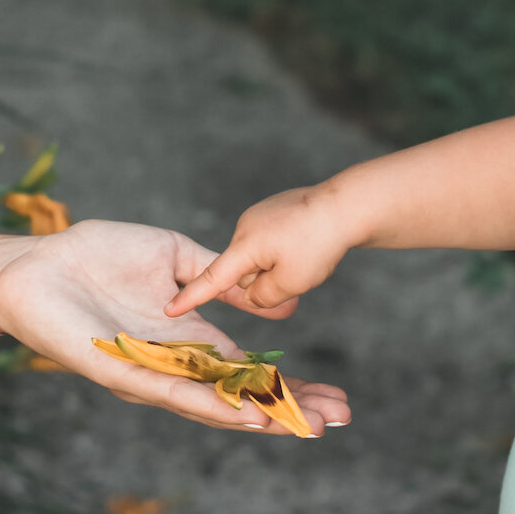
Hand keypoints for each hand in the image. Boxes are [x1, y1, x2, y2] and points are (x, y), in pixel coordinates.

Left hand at [0, 219, 351, 434]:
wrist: (35, 263)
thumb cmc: (93, 255)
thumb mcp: (171, 255)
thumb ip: (213, 272)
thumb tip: (257, 284)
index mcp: (187, 339)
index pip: (248, 372)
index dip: (290, 387)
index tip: (336, 400)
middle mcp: (172, 365)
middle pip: (239, 397)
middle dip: (287, 410)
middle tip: (336, 421)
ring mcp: (146, 373)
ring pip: (209, 403)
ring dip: (255, 416)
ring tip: (297, 426)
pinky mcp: (116, 371)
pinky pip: (166, 390)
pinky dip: (204, 404)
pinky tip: (238, 414)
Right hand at [163, 184, 356, 317]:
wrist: (347, 204)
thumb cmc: (318, 243)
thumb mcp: (290, 282)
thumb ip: (262, 296)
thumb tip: (253, 294)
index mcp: (244, 245)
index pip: (212, 278)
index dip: (191, 296)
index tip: (168, 309)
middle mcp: (245, 226)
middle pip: (243, 271)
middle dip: (264, 281)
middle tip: (299, 275)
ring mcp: (260, 215)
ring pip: (259, 258)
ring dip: (277, 266)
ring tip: (309, 255)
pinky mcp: (274, 210)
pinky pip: (271, 242)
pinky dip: (285, 251)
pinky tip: (308, 243)